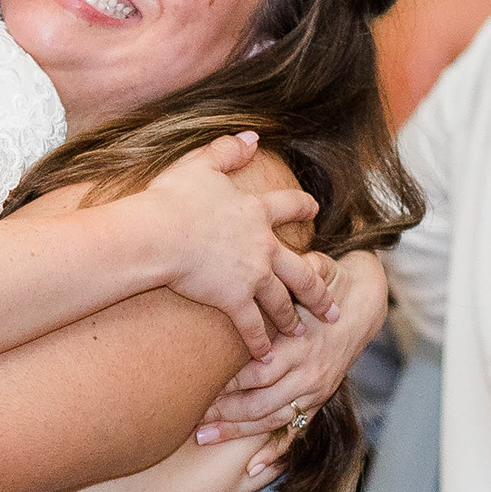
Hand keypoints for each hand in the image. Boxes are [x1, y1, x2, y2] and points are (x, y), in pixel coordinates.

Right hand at [140, 134, 328, 355]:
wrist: (158, 235)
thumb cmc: (172, 199)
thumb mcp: (200, 164)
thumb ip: (228, 149)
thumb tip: (252, 136)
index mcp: (256, 212)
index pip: (289, 207)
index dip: (303, 208)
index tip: (316, 212)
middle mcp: (263, 246)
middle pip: (302, 270)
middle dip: (319, 289)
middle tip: (332, 304)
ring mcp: (252, 276)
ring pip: (282, 301)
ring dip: (293, 318)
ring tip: (302, 331)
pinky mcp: (234, 301)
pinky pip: (253, 327)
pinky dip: (260, 343)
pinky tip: (266, 355)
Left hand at [200, 248, 382, 445]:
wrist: (365, 303)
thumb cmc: (330, 282)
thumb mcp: (316, 270)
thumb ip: (294, 271)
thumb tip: (272, 255)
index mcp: (302, 344)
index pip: (259, 371)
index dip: (228, 382)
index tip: (195, 386)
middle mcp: (309, 373)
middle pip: (260, 402)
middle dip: (224, 414)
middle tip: (191, 421)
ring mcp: (315, 390)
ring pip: (272, 420)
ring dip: (237, 433)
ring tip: (202, 438)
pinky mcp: (319, 400)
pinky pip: (296, 432)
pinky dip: (275, 453)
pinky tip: (253, 470)